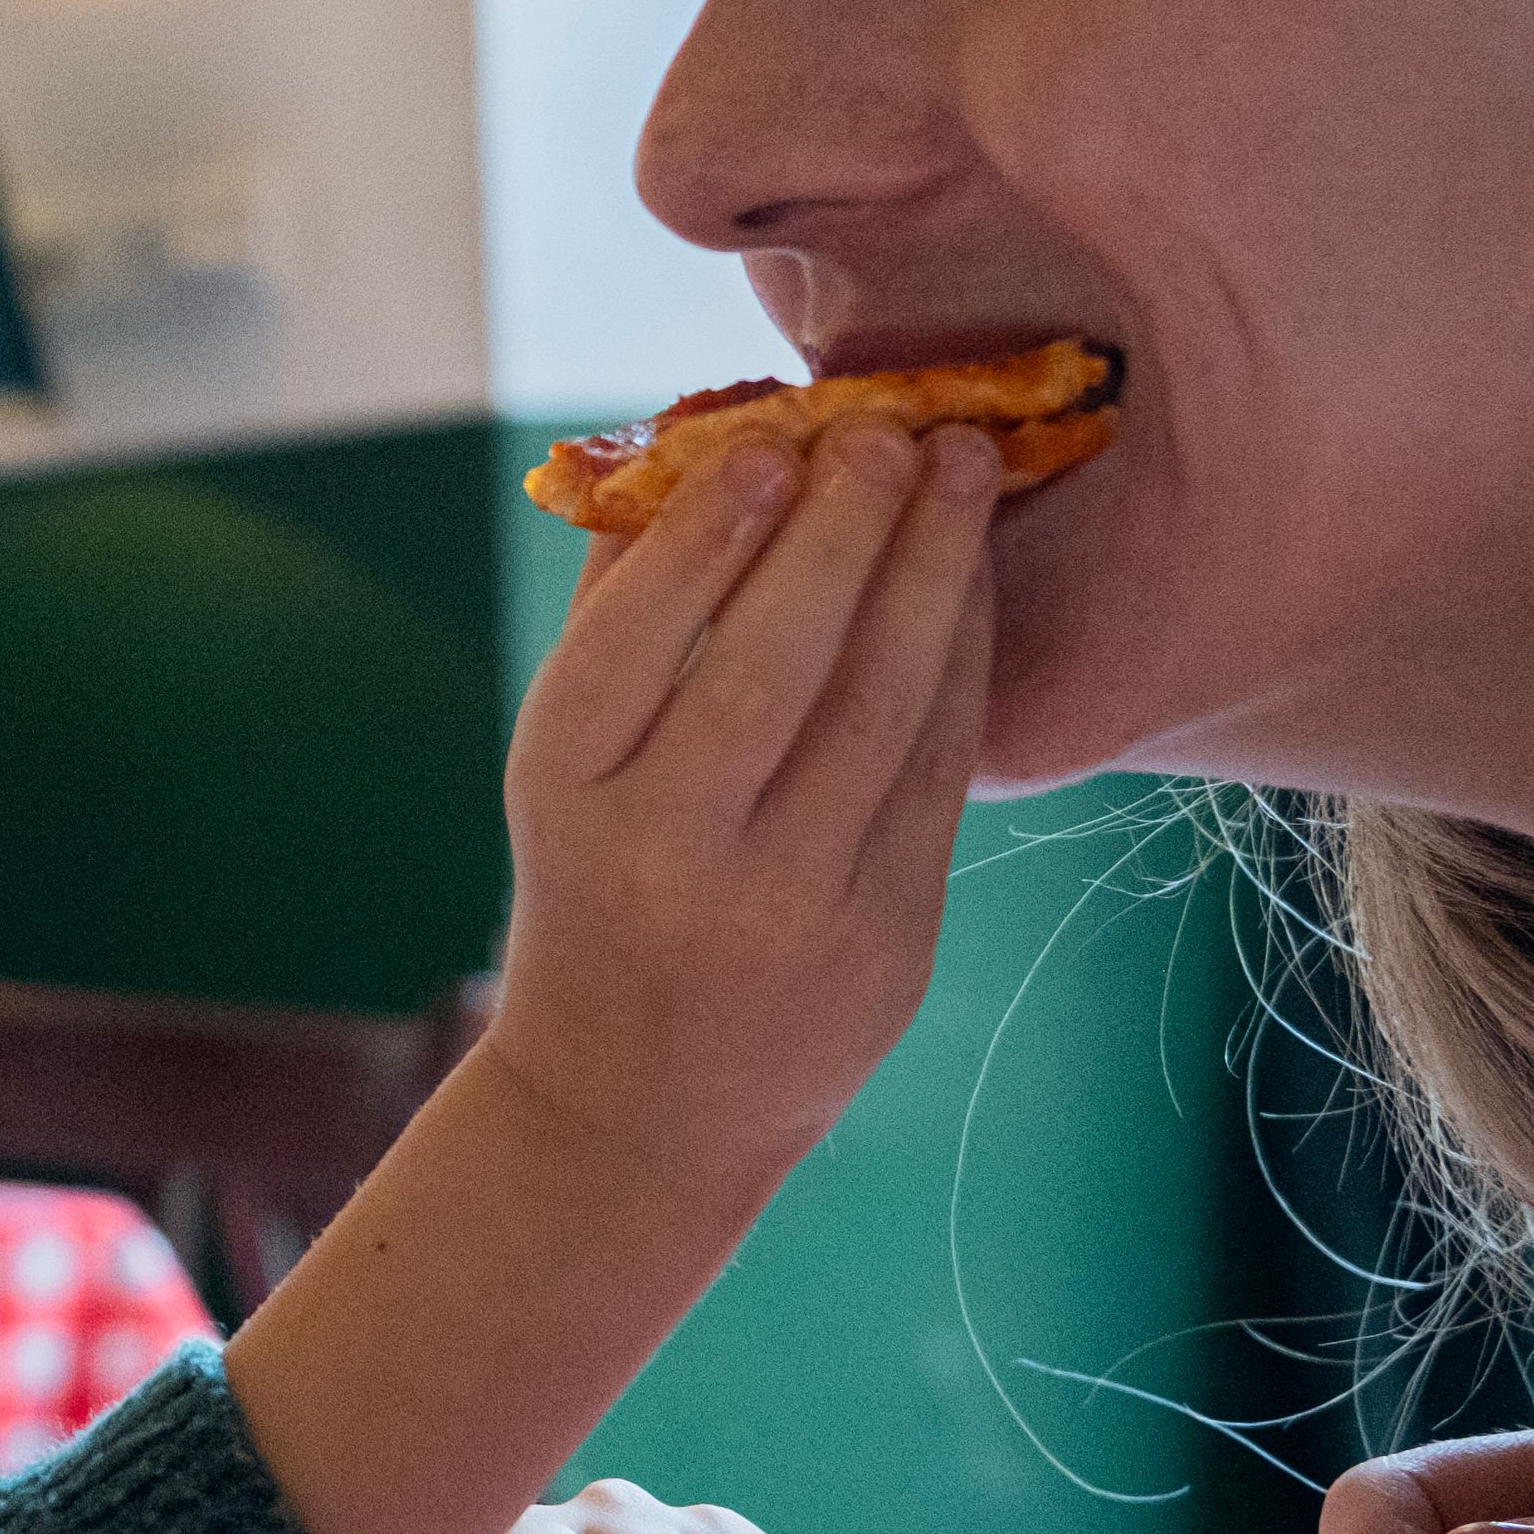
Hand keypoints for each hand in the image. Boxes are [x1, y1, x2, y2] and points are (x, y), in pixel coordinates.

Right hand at [459, 420, 999, 1208]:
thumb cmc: (602, 884)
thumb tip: (699, 443)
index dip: (710, 537)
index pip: (637, 646)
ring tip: (960, 469)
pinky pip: (937, 772)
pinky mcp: (888, 940)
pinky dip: (960, 659)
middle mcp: (675, 857)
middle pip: (772, 669)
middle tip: (890, 431)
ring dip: (930, 574)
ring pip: (877, 710)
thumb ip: (619, 611)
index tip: (773, 442)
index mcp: (571, 800)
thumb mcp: (566, 767)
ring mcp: (791, 907)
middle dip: (844, 533)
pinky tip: (967, 578)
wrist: (645, 1102)